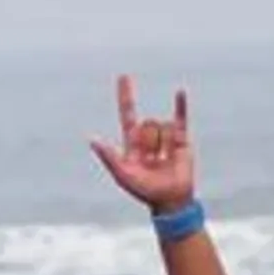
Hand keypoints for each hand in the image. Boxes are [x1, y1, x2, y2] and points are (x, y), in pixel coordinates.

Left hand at [88, 76, 197, 215]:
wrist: (171, 198)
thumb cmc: (143, 190)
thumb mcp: (122, 174)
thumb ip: (108, 156)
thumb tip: (92, 139)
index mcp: (132, 144)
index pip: (127, 115)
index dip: (125, 96)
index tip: (123, 76)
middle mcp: (148, 137)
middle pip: (146, 123)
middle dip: (148, 140)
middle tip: (151, 160)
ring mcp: (166, 137)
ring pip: (161, 125)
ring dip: (162, 142)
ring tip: (164, 159)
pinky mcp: (182, 139)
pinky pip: (180, 118)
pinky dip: (180, 105)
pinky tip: (179, 91)